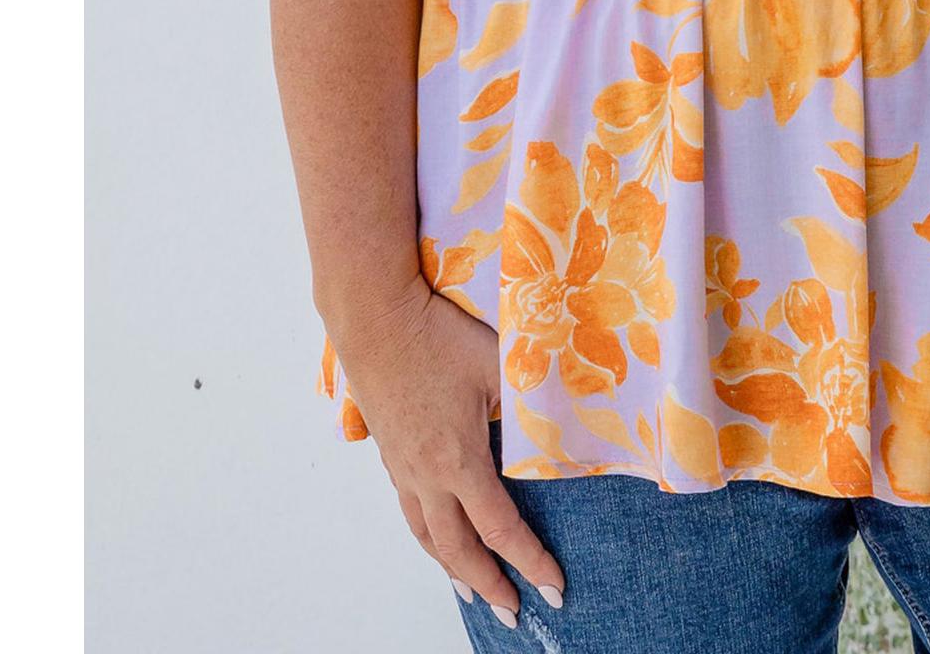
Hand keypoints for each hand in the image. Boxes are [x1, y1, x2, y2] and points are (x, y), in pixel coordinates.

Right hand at [327, 278, 565, 626]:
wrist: (375, 316)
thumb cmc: (439, 335)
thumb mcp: (498, 366)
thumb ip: (528, 403)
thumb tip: (554, 430)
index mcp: (459, 461)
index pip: (501, 528)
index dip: (530, 561)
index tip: (553, 588)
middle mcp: (427, 475)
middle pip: (459, 550)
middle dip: (490, 584)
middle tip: (514, 612)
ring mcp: (403, 467)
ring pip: (427, 535)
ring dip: (452, 570)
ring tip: (472, 592)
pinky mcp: (389, 451)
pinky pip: (410, 510)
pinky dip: (428, 536)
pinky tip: (436, 535)